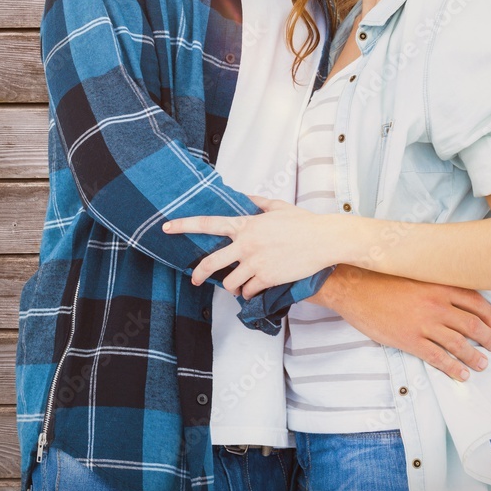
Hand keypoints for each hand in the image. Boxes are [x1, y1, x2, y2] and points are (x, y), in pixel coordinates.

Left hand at [162, 196, 338, 297]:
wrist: (323, 240)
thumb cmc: (303, 222)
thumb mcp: (278, 206)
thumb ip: (258, 202)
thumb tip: (246, 197)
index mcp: (246, 225)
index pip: (208, 224)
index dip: (184, 225)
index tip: (167, 227)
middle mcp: (246, 244)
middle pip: (211, 263)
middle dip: (198, 274)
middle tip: (194, 280)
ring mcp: (256, 263)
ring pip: (230, 283)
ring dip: (232, 287)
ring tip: (237, 287)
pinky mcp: (267, 278)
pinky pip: (249, 291)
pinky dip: (249, 293)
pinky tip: (253, 291)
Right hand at [312, 266, 490, 381]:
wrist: (354, 288)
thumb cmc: (380, 280)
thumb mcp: (411, 274)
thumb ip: (432, 284)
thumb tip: (448, 296)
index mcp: (437, 286)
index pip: (474, 300)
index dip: (488, 314)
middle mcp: (436, 304)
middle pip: (472, 324)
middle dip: (488, 337)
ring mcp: (424, 324)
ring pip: (460, 344)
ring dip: (475, 356)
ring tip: (482, 363)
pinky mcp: (410, 340)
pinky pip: (439, 358)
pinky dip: (454, 368)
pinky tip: (462, 374)